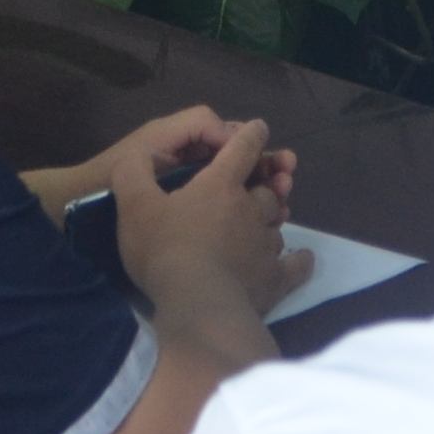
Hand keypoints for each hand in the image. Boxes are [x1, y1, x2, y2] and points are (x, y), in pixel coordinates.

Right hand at [108, 114, 303, 321]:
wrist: (198, 305)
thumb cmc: (165, 250)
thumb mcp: (134, 205)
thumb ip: (134, 171)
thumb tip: (143, 153)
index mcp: (220, 185)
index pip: (242, 149)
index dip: (250, 136)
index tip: (259, 128)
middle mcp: (250, 209)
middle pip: (264, 191)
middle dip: (261, 188)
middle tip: (249, 194)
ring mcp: (266, 245)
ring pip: (276, 226)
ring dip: (270, 224)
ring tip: (260, 230)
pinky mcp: (275, 279)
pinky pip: (295, 265)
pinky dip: (298, 260)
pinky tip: (299, 259)